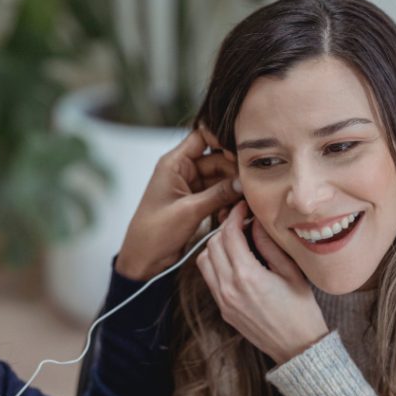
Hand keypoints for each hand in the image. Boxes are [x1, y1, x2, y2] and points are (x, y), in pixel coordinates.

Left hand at [116, 128, 241, 280]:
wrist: (145, 259)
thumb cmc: (155, 232)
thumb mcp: (189, 211)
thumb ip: (218, 194)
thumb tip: (243, 182)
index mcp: (174, 163)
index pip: (201, 137)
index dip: (222, 139)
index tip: (243, 151)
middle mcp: (183, 171)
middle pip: (217, 159)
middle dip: (234, 171)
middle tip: (250, 185)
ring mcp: (191, 186)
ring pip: (221, 178)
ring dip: (232, 189)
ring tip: (243, 201)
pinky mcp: (197, 202)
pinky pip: (218, 194)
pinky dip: (227, 201)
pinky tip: (231, 212)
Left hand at [197, 202, 328, 363]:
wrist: (297, 347)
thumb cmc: (301, 311)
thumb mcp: (291, 273)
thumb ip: (269, 245)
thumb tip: (257, 223)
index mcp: (247, 276)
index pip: (229, 234)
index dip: (235, 215)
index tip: (243, 207)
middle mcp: (228, 288)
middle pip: (212, 244)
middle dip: (225, 228)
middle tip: (242, 222)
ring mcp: (222, 300)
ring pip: (204, 260)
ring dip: (216, 246)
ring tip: (236, 241)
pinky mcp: (223, 309)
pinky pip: (209, 278)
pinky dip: (215, 263)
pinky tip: (234, 261)